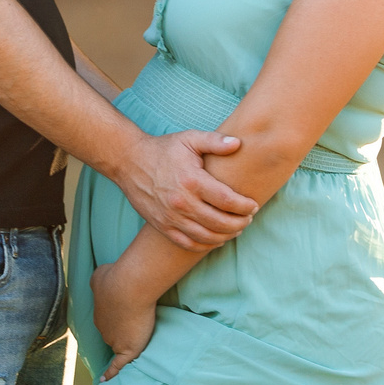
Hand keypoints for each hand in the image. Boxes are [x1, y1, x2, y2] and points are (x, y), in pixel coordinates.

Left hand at [91, 263, 156, 378]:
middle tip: (130, 323)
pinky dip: (111, 373)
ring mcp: (114, 340)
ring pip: (117, 345)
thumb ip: (99, 281)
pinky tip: (106, 380)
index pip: (106, 320)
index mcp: (98, 313)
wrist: (128, 288)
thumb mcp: (100, 275)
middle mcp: (103, 328)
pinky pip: (118, 365)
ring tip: (129, 346)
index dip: (113, 317)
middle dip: (118, 329)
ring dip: (122, 345)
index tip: (119, 314)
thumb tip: (100, 282)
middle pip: (110, 333)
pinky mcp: (128, 349)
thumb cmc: (116, 278)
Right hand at [116, 131, 257, 250]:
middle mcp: (182, 202)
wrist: (130, 162)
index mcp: (192, 181)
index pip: (227, 201)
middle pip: (219, 222)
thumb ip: (215, 141)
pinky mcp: (162, 226)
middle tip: (248, 219)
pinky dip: (205, 245)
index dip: (245, 206)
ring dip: (225, 236)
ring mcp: (171, 217)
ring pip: (206, 237)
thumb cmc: (163, 149)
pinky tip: (215, 239)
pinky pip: (187, 243)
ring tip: (236, 230)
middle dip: (240, 223)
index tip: (254, 205)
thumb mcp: (189, 139)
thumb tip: (238, 143)